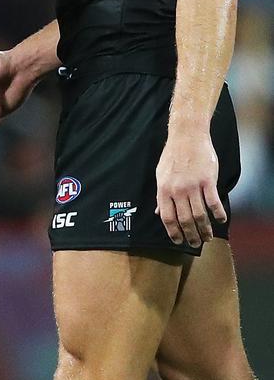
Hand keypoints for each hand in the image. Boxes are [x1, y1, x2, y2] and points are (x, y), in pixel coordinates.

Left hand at [155, 129, 226, 247]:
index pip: (167, 218)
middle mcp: (177, 190)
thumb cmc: (173, 155)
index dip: (173, 233)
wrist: (187, 135)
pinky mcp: (207, 180)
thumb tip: (158, 213)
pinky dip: (218, 214)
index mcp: (164, 189)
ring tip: (208, 237)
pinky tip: (220, 220)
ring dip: (205, 229)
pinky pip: (213, 202)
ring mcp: (193, 185)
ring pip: (199, 215)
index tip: (179, 241)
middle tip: (196, 243)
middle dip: (190, 235)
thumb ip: (160, 195)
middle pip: (184, 220)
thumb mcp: (160, 175)